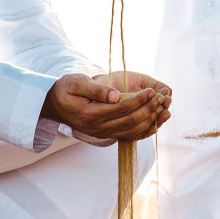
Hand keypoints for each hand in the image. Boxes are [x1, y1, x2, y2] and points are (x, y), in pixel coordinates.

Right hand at [42, 72, 170, 141]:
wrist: (54, 104)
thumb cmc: (66, 88)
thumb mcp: (76, 83)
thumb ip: (96, 90)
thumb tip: (116, 95)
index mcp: (90, 114)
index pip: (121, 109)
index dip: (138, 101)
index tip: (152, 91)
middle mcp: (97, 128)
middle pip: (129, 121)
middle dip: (148, 110)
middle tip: (162, 99)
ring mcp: (101, 133)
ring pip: (131, 131)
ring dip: (150, 122)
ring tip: (164, 110)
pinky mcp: (106, 134)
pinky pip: (128, 136)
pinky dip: (144, 131)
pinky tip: (156, 123)